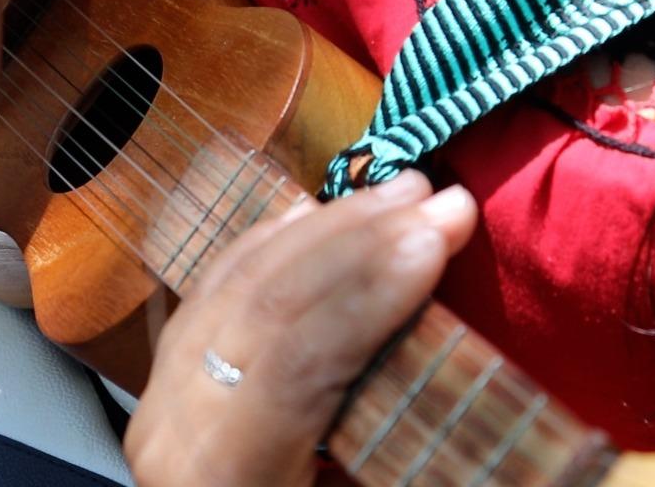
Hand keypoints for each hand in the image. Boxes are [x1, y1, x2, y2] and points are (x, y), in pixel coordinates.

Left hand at [124, 171, 477, 486]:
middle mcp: (175, 425)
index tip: (438, 238)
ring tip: (397, 195)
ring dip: (323, 230)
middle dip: (358, 241)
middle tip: (436, 202)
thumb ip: (406, 451)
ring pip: (237, 283)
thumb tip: (492, 408)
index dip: (368, 290)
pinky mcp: (169, 379)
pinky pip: (214, 290)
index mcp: (219, 470)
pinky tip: (312, 212)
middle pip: (264, 303)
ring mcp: (162, 396)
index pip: (293, 356)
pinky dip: (268, 245)